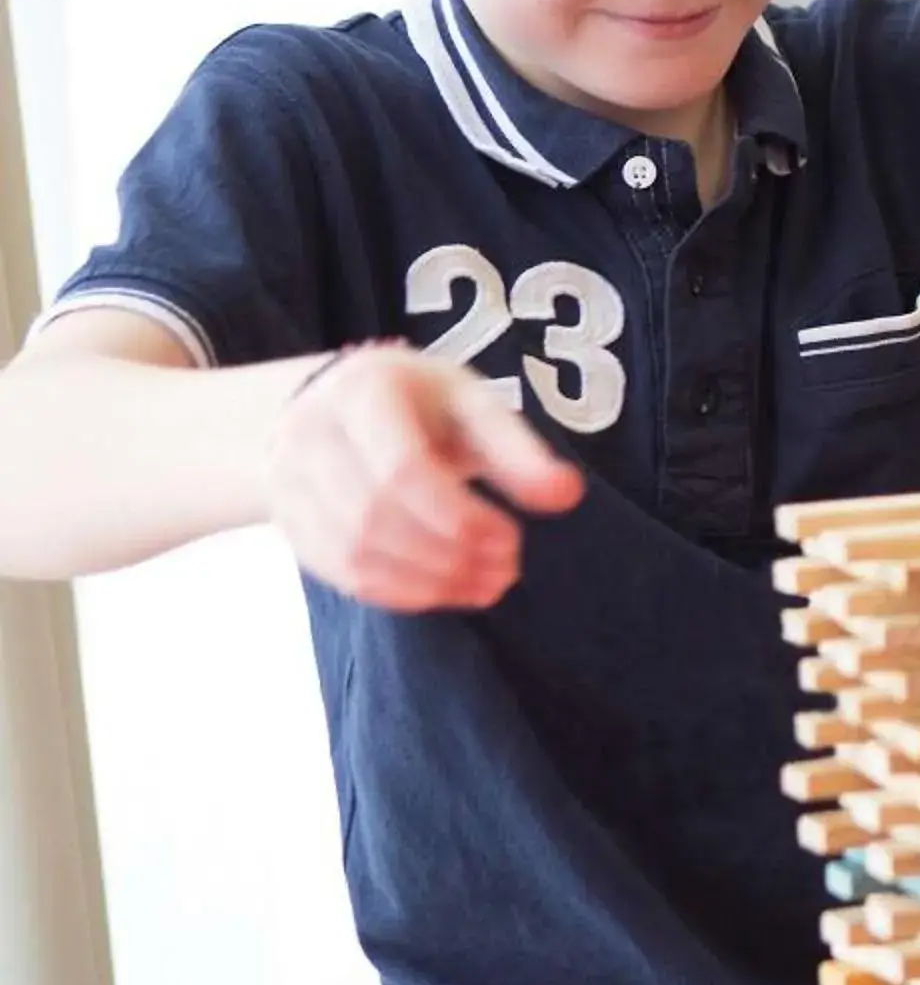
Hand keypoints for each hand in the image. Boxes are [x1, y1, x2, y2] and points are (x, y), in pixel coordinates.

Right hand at [264, 344, 584, 610]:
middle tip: (507, 571)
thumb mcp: (470, 404)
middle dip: (449, 555)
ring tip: (487, 586)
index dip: (460, 516)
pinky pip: (343, 573)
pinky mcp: (291, 523)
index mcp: (361, 392)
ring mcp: (287, 481)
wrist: (332, 405)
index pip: (402, 469)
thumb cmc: (419, 404)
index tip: (512, 539)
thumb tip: (568, 494)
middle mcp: (309, 433)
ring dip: (429, 582)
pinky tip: (447, 592)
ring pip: (356, 552)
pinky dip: (401, 593)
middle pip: (377, 515)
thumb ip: (516, 450)